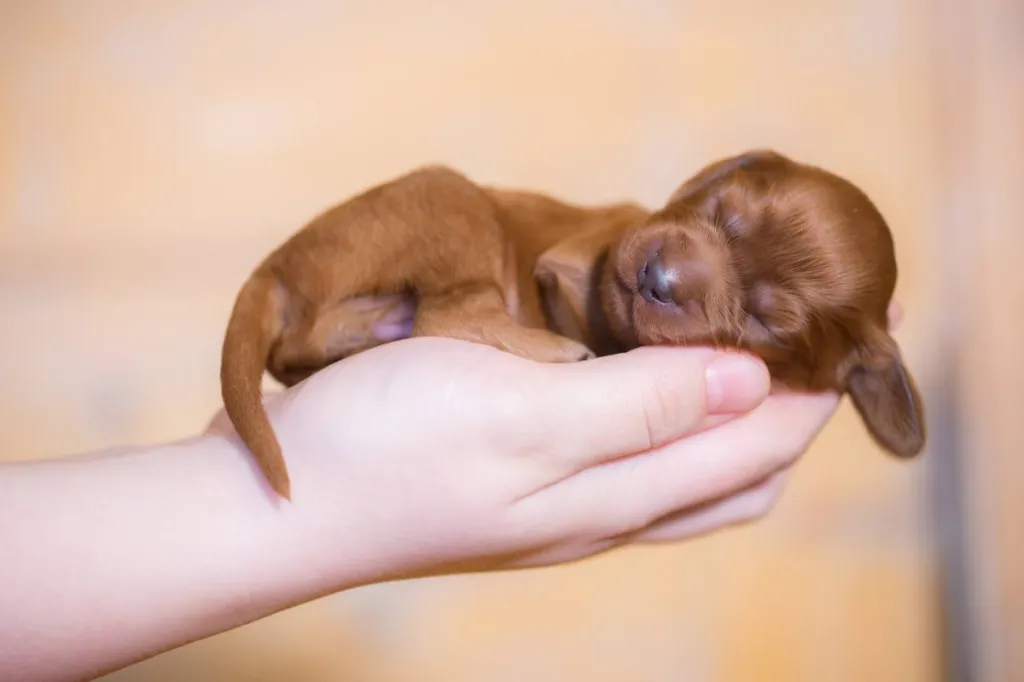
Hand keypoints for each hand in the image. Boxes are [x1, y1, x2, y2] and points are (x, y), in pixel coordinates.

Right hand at [204, 307, 911, 581]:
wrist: (285, 504)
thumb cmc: (392, 447)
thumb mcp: (523, 412)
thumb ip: (640, 406)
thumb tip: (750, 385)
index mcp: (617, 494)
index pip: (758, 446)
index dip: (816, 390)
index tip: (852, 321)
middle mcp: (604, 513)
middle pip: (736, 473)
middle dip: (791, 410)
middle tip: (806, 333)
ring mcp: (564, 508)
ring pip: (687, 474)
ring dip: (731, 419)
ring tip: (745, 351)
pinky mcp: (527, 489)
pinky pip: (632, 463)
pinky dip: (669, 421)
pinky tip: (646, 377)